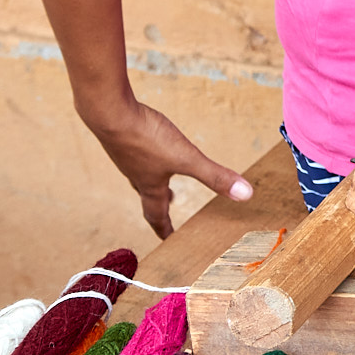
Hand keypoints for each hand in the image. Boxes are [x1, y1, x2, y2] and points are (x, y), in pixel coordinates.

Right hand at [87, 98, 252, 237]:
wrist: (109, 114)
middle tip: (168, 208)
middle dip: (160, 206)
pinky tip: (150, 144)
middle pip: (148, 196)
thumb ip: (215, 176)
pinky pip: (135, 151)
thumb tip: (245, 196)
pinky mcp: (123, 137)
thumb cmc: (145, 139)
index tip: (169, 240)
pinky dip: (146, 157)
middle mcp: (136, 174)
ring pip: (141, 174)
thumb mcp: (187, 158)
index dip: (165, 229)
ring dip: (153, 180)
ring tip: (163, 180)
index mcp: (150, 185)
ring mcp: (127, 155)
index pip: (157, 215)